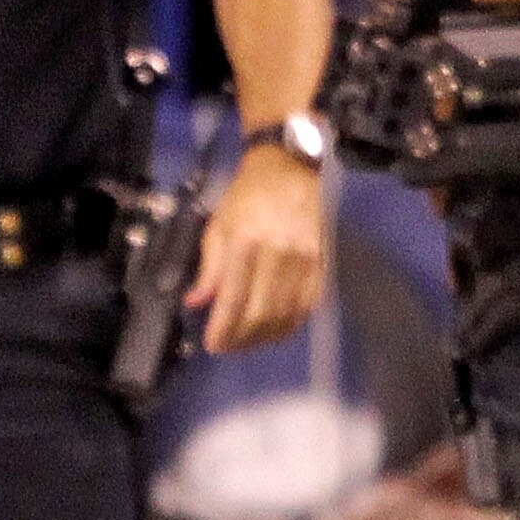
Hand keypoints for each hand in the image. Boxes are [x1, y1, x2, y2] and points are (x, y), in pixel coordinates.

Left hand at [188, 144, 324, 353]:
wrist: (290, 169)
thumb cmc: (246, 197)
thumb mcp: (217, 226)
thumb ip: (209, 268)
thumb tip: (196, 302)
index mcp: (247, 242)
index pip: (233, 298)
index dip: (223, 328)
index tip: (213, 345)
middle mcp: (279, 253)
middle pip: (262, 312)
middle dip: (243, 338)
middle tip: (228, 349)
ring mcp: (306, 258)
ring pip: (287, 313)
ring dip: (266, 336)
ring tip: (248, 345)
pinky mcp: (323, 261)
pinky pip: (310, 303)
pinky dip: (293, 323)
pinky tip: (277, 331)